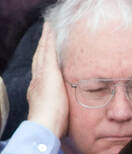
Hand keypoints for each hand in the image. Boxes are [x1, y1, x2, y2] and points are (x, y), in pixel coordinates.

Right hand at [27, 23, 68, 137]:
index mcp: (39, 89)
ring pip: (43, 51)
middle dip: (43, 44)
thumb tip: (72, 114)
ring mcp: (41, 75)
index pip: (42, 70)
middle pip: (40, 57)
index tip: (46, 49)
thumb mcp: (60, 113)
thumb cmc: (55, 126)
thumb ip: (64, 108)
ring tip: (49, 27)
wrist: (45, 125)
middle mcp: (37, 79)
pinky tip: (51, 29)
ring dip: (46, 38)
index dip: (44, 58)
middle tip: (46, 31)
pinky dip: (48, 39)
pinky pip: (48, 50)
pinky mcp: (48, 72)